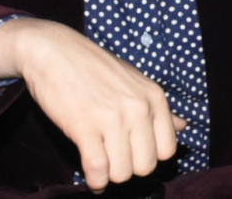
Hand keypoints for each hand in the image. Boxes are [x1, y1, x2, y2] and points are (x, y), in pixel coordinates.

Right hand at [0, 18, 184, 192]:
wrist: (49, 49)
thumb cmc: (89, 64)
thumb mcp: (131, 78)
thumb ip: (157, 106)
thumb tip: (182, 126)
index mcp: (153, 97)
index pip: (166, 150)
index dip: (147, 155)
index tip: (131, 153)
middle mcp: (137, 109)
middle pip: (145, 166)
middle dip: (127, 167)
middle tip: (111, 158)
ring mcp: (111, 118)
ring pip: (122, 172)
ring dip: (109, 175)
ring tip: (99, 164)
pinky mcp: (84, 127)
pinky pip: (98, 169)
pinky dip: (95, 181)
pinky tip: (91, 179)